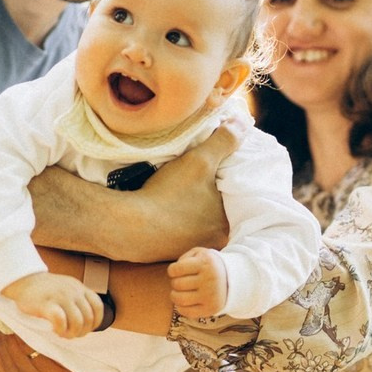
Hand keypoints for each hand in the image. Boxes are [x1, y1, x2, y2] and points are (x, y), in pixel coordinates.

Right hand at [2, 271, 103, 336]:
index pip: (98, 306)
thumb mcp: (67, 288)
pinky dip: (60, 329)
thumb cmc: (45, 289)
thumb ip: (77, 300)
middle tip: (71, 334)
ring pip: (77, 321)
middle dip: (81, 331)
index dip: (95, 322)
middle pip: (88, 318)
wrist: (24, 279)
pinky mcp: (47, 304)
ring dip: (72, 333)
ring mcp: (61, 297)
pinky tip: (55, 329)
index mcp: (79, 287)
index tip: (86, 328)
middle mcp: (73, 291)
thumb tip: (86, 323)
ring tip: (63, 334)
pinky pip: (61, 320)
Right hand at [142, 123, 242, 250]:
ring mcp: (189, 248)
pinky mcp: (168, 249)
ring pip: (197, 220)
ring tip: (185, 186)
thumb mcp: (200, 161)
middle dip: (211, 194)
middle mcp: (212, 243)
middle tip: (203, 175)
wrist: (126, 224)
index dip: (229, 181)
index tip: (220, 168)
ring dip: (193, 204)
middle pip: (218, 211)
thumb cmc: (168, 195)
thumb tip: (244, 122)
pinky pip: (179, 228)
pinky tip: (169, 201)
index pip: (236, 200)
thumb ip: (224, 141)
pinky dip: (176, 214)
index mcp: (226, 227)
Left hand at [167, 247, 228, 317]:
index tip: (177, 271)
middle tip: (182, 281)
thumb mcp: (200, 253)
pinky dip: (181, 307)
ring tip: (179, 292)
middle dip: (175, 282)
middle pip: (177, 284)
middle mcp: (209, 279)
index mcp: (206, 263)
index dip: (172, 270)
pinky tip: (185, 301)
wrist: (231, 280)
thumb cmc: (208, 265)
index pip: (176, 269)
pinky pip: (187, 312)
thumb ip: (184, 258)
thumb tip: (173, 273)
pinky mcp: (211, 309)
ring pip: (179, 299)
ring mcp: (210, 295)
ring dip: (175, 296)